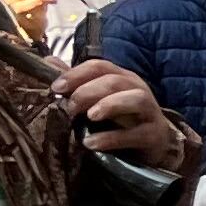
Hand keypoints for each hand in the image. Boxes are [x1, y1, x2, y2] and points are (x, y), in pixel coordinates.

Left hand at [55, 58, 190, 171]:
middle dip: (88, 92)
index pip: (99, 67)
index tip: (56, 88)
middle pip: (114, 81)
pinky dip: (112, 138)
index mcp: (122, 78)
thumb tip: (49, 62)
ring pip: (134, 99)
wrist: (156, 143)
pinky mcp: (153, 135)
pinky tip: (92, 143)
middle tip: (70, 107)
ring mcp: (149, 112)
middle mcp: (137, 90)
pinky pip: (134, 134)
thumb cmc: (124, 118)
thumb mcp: (100, 98)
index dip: (76, 74)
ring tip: (89, 117)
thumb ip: (77, 82)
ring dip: (109, 105)